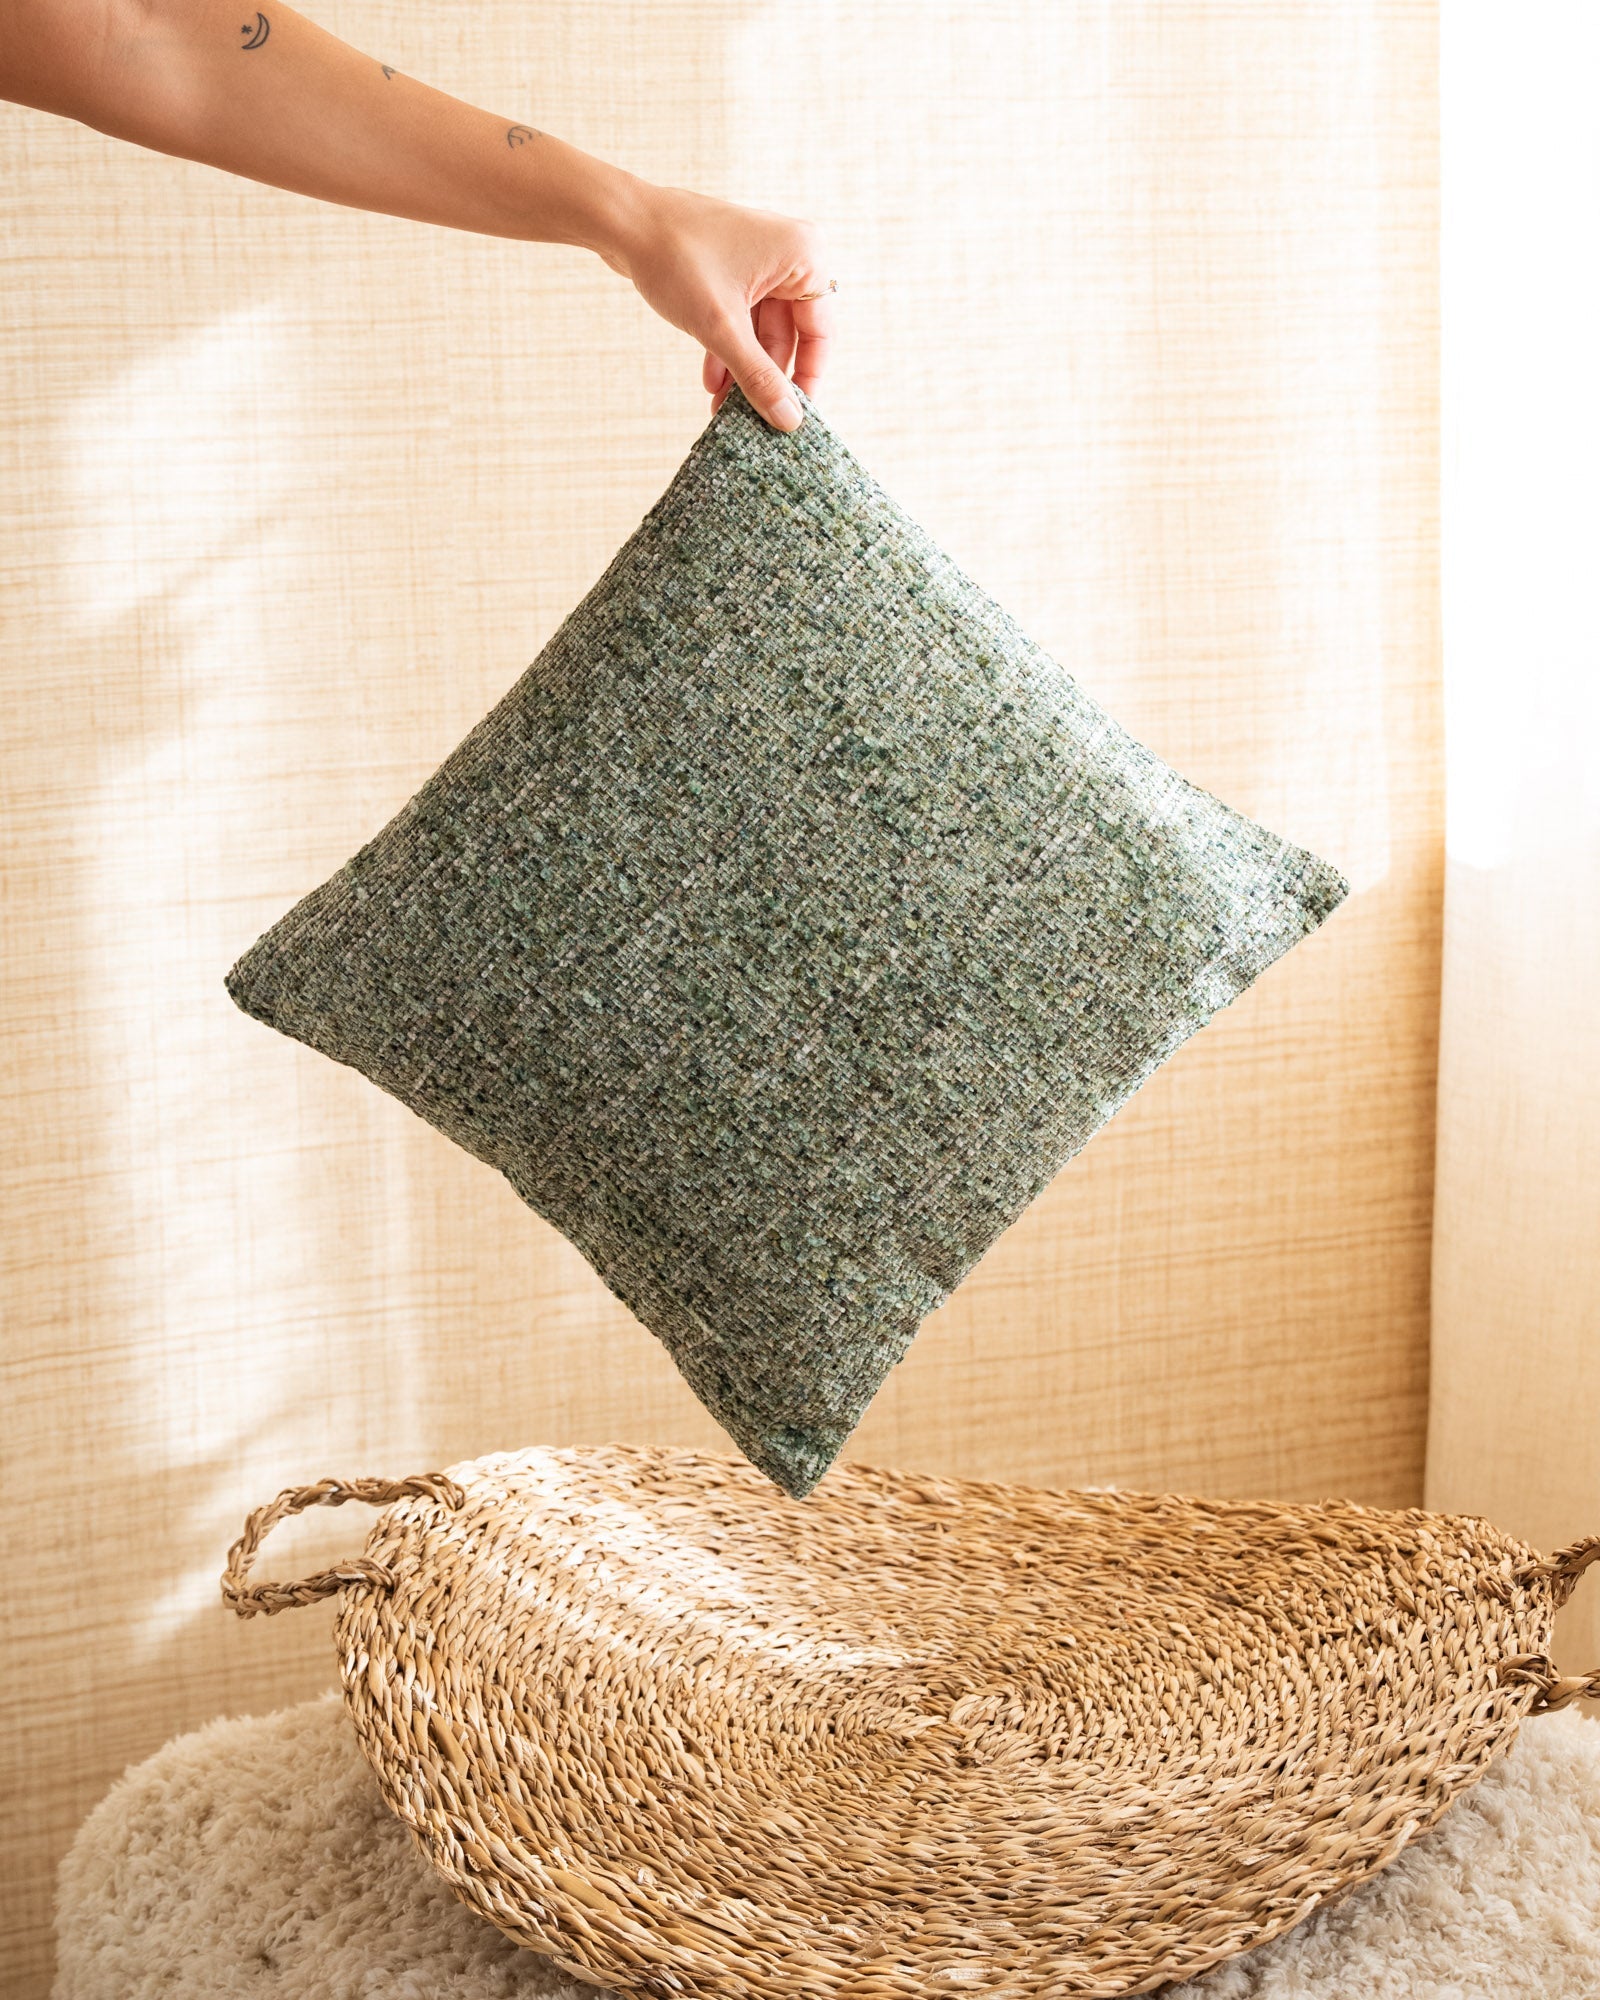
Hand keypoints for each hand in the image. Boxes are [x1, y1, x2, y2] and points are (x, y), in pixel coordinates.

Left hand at [599, 181, 833, 430]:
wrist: (623, 222)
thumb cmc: (676, 258)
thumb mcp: (721, 327)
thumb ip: (758, 376)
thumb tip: (789, 420)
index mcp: (803, 257)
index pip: (819, 333)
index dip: (806, 379)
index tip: (794, 418)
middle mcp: (788, 256)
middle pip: (789, 335)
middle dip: (764, 378)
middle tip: (753, 419)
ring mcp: (759, 262)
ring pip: (760, 332)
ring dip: (742, 370)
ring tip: (723, 409)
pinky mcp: (733, 270)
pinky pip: (740, 319)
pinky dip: (727, 349)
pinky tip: (711, 383)